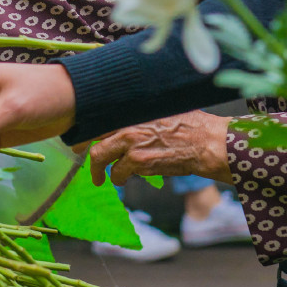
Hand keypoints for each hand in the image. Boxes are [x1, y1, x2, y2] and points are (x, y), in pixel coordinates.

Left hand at [87, 112, 230, 186]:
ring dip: (100, 170)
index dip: (85, 130)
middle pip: (93, 137)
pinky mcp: (138, 161)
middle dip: (85, 150)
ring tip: (103, 177)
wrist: (206, 143)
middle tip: (83, 157)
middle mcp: (128, 122)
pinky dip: (119, 178)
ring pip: (100, 157)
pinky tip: (123, 179)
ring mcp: (131, 142)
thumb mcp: (163, 108)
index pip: (98, 116)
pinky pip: (118, 173)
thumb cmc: (191, 126)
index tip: (80, 139)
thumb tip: (126, 117)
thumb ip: (141, 112)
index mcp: (132, 108)